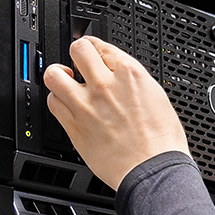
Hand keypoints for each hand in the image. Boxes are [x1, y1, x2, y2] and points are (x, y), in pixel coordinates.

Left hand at [43, 36, 190, 190]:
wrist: (154, 169)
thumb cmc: (162, 141)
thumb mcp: (158, 97)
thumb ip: (133, 82)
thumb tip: (121, 76)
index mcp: (130, 74)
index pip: (102, 45)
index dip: (97, 49)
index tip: (95, 54)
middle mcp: (105, 84)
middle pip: (77, 50)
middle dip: (78, 55)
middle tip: (80, 65)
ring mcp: (86, 104)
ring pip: (54, 75)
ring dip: (60, 77)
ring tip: (67, 83)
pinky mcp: (74, 126)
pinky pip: (53, 103)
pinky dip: (58, 101)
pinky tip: (68, 105)